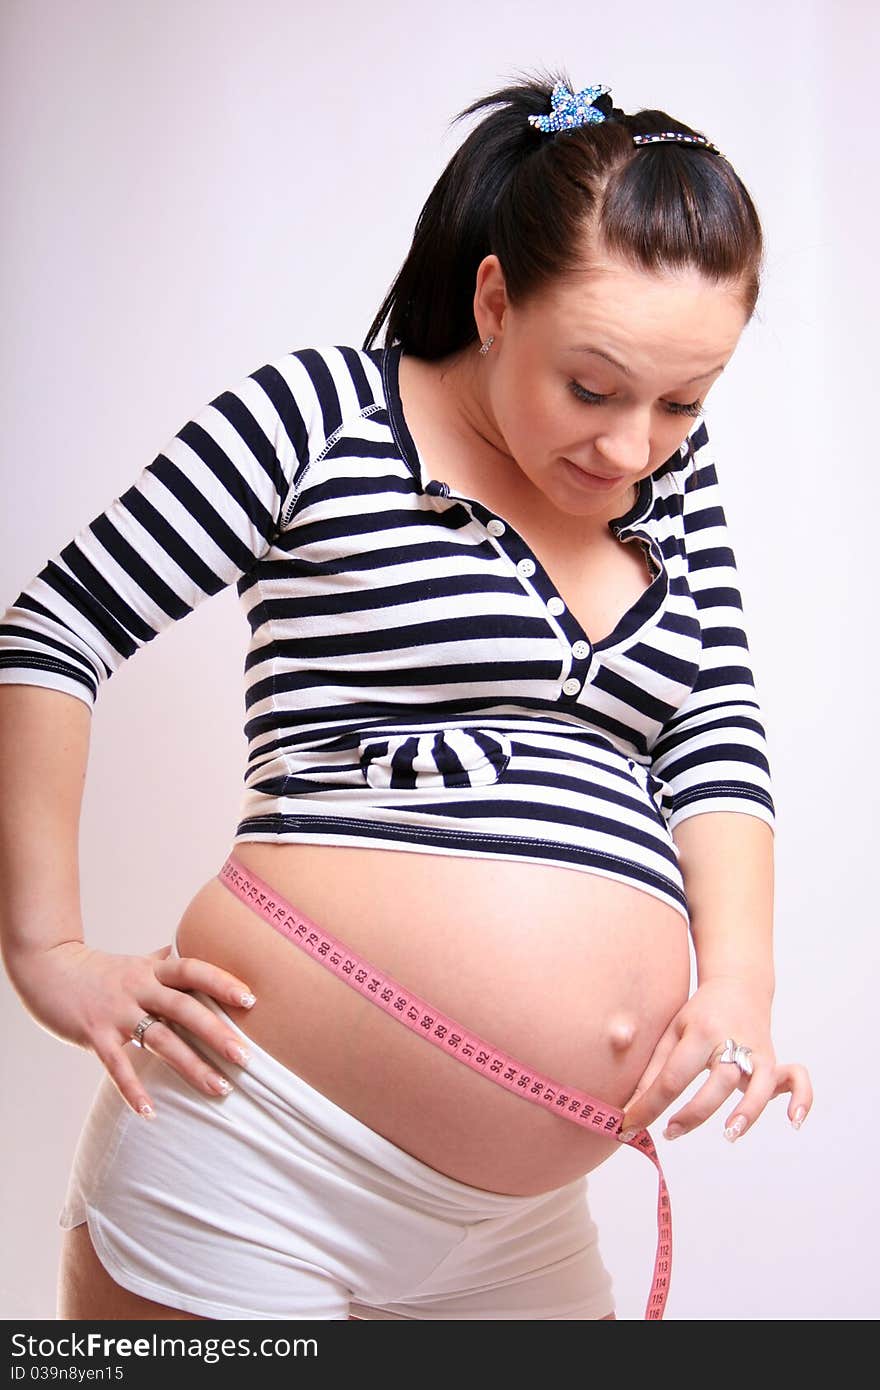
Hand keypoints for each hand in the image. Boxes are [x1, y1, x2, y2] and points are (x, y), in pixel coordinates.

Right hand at [5, 939, 257, 1118]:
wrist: (48, 970)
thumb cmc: (99, 971)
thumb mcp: (134, 963)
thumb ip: (160, 960)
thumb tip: (180, 946)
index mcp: (153, 971)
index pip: (193, 970)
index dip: (221, 982)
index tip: (250, 1000)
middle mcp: (139, 989)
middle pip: (185, 1008)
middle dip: (217, 1033)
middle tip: (246, 1057)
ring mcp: (117, 1012)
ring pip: (160, 1040)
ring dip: (191, 1066)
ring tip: (220, 1088)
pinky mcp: (95, 1035)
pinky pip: (117, 1065)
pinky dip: (132, 1090)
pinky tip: (150, 1112)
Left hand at [617, 976, 812, 1143]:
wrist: (737, 985)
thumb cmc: (699, 1014)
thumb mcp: (672, 1033)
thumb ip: (654, 1070)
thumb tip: (630, 1109)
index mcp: (700, 1032)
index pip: (673, 1076)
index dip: (649, 1105)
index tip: (629, 1126)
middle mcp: (732, 1041)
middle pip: (717, 1081)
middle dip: (693, 1113)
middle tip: (670, 1132)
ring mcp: (758, 1052)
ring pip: (759, 1084)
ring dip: (747, 1111)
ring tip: (729, 1134)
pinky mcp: (775, 1060)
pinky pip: (797, 1078)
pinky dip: (802, 1098)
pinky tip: (793, 1121)